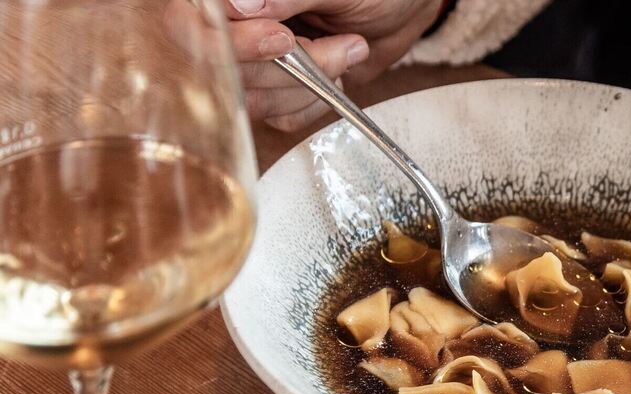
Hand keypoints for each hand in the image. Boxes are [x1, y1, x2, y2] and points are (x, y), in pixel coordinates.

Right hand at [226, 0, 442, 130]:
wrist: (402, 7)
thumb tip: (242, 4)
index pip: (199, 24)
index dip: (237, 42)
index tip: (284, 39)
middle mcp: (235, 27)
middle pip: (228, 70)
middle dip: (290, 68)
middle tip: (342, 44)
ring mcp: (251, 62)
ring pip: (254, 99)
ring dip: (309, 85)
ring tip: (350, 49)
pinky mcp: (273, 90)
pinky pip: (279, 116)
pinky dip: (315, 102)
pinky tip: (338, 73)